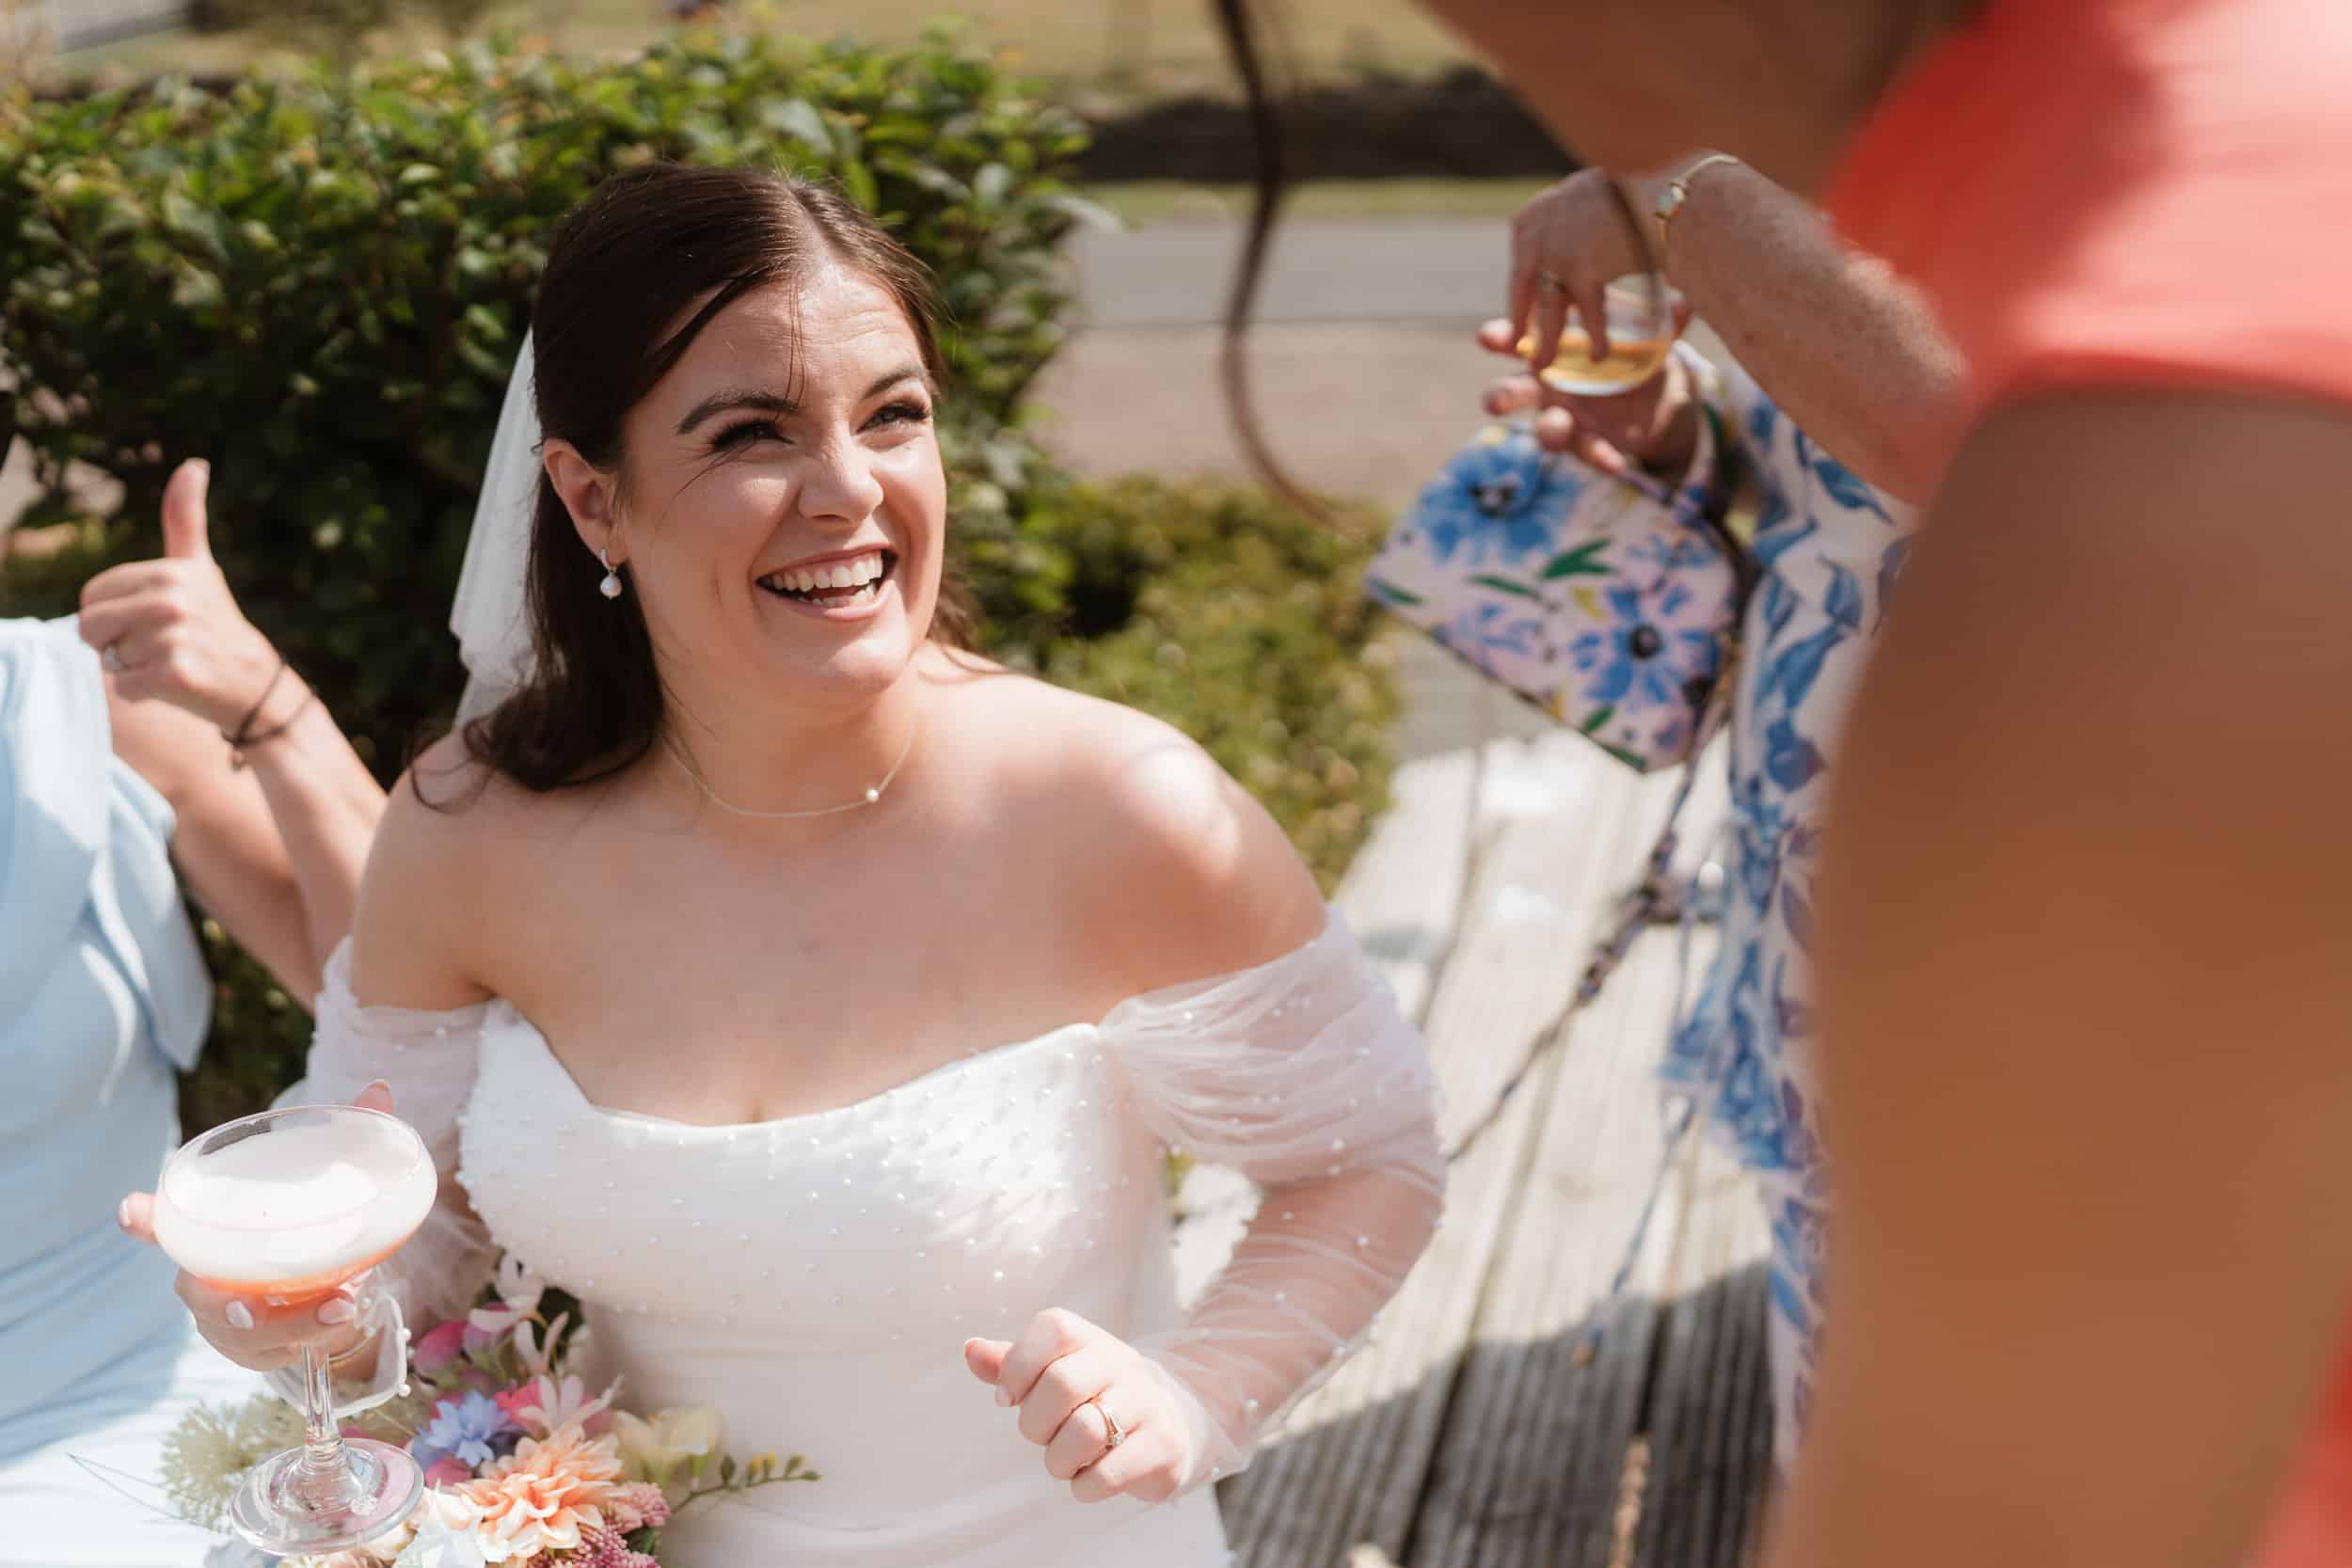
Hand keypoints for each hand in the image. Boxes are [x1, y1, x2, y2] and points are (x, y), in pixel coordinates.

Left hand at [77, 458, 282, 733]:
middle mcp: (172, 601)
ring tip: (173, 663)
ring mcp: (174, 637)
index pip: (92, 596)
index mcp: (170, 573)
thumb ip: (186, 518)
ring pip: (108, 659)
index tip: (152, 619)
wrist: (258, 686)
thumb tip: (194, 463)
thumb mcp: (199, 568)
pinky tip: (177, 685)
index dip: (113, 613)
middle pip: (90, 627)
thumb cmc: (218, 625)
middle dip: (114, 643)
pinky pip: (123, 687)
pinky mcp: (175, 674)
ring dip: (133, 669)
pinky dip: (143, 693)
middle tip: (159, 646)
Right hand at [118, 1081, 398, 1372]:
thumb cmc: (304, 1227)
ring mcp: (233, 1324)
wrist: (318, 1288)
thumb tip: (380, 1089)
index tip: (132, 1209)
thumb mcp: (323, 1187)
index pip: (164, 1226)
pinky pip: (284, 1353)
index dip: (146, 1219)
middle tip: (254, 1303)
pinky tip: (347, 1322)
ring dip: (292, 1325)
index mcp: (210, 1237)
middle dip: (223, 1304)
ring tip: (339, 1307)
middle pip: (200, 1297)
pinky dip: (317, 1339)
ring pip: (247, 1336)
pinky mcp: (264, 1352)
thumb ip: (350, 1138)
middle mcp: (209, 1283)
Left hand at [965, 1309, 1213, 1504]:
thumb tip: (970, 1349)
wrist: (1170, 1423)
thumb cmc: (1095, 1397)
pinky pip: (1108, 1474)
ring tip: (1065, 1461)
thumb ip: (1010, 1364)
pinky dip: (1085, 1487)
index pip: (1051, 1329)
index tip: (1008, 1397)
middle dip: (1035, 1423)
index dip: (1017, 1366)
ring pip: (1085, 1431)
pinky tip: (1089, 1478)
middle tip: (1041, 1436)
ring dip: (1058, 1460)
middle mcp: (1122, 1363)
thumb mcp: (1055, 1372)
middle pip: (1062, 1384)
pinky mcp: (1163, 1446)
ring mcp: (1147, 1403)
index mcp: (1090, 1339)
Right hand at [1476, 317, 1699, 478]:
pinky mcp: (1587, 443)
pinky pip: (1589, 452)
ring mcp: (1565, 417)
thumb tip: (1687, 301)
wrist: (1654, 396)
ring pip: (1544, 428)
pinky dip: (1601, 457)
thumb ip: (1661, 319)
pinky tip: (1615, 464)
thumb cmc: (1630, 350)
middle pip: (1514, 392)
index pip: (1517, 341)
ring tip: (1554, 432)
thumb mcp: (1644, 331)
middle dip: (1501, 397)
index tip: (1487, 338)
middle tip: (1494, 402)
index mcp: (1552, 348)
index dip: (1499, 339)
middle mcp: (1548, 385)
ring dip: (1547, 431)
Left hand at [1507, 168, 1659, 373]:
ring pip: (1548, 309)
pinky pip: (1587, 314)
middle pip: (1524, 289)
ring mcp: (1555, 251)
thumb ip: (1573, 222)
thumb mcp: (1591, 199)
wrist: (1668, 187)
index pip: (1522, 261)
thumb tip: (1572, 237)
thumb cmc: (1641, 189)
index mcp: (1536, 214)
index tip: (1522, 315)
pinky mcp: (1580, 269)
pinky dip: (1596, 337)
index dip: (1523, 292)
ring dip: (1547, 342)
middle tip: (1520, 347)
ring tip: (1543, 368)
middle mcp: (1538, 232)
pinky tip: (1600, 356)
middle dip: (1522, 323)